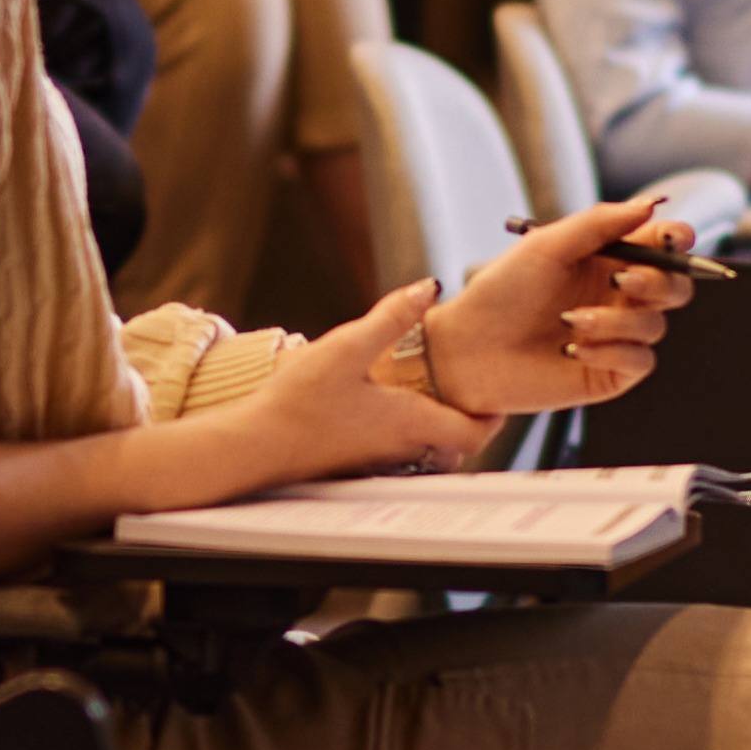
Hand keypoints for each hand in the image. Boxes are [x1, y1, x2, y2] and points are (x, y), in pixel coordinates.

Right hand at [196, 284, 498, 486]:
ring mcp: (378, 460)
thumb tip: (428, 288)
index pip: (475, 434)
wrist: (254, 448)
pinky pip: (397, 449)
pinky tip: (384, 403)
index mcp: (410, 422)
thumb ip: (390, 318)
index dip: (494, 417)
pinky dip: (406, 429)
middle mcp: (401, 449)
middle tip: (470, 388)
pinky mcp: (355, 462)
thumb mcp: (346, 348)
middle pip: (455, 444)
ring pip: (427, 448)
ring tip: (432, 390)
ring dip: (437, 422)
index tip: (496, 394)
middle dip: (469, 418)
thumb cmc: (296, 404)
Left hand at [423, 195, 692, 414]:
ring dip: (617, 321)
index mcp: (609, 260)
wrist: (467, 349)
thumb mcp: (546, 245)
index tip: (673, 238)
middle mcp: (618, 297)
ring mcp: (617, 335)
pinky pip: (640, 361)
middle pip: (674, 288)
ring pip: (655, 325)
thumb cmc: (500, 293)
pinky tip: (572, 350)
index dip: (677, 240)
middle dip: (658, 282)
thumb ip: (600, 223)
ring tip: (570, 321)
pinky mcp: (610, 372)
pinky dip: (611, 351)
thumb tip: (650, 207)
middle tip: (622, 280)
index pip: (662, 247)